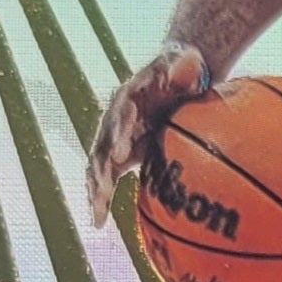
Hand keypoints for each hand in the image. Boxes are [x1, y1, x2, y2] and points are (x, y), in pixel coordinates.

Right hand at [86, 43, 213, 226]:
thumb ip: (179, 64)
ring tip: (96, 215)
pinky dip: (100, 197)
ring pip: (98, 166)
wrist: (174, 77)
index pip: (121, 116)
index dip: (120, 133)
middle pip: (103, 145)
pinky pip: (106, 176)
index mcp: (128, 98)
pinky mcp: (120, 153)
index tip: (122, 152)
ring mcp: (114, 138)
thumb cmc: (180, 69)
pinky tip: (98, 222)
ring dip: (95, 190)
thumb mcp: (181, 61)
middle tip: (102, 192)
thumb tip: (186, 59)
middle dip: (101, 169)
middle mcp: (115, 120)